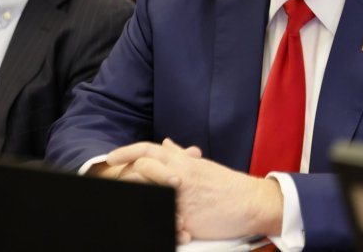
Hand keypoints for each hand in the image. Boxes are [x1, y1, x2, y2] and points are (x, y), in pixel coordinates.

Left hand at [106, 138, 283, 241]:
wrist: (250, 202)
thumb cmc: (228, 186)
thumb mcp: (202, 166)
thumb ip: (180, 156)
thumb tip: (165, 145)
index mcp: (183, 162)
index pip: (147, 150)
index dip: (126, 152)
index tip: (111, 158)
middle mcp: (179, 175)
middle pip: (140, 169)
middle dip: (127, 177)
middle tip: (120, 183)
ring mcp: (180, 196)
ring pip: (146, 191)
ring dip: (141, 195)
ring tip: (140, 201)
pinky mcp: (184, 217)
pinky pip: (160, 216)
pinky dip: (156, 216)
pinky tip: (157, 218)